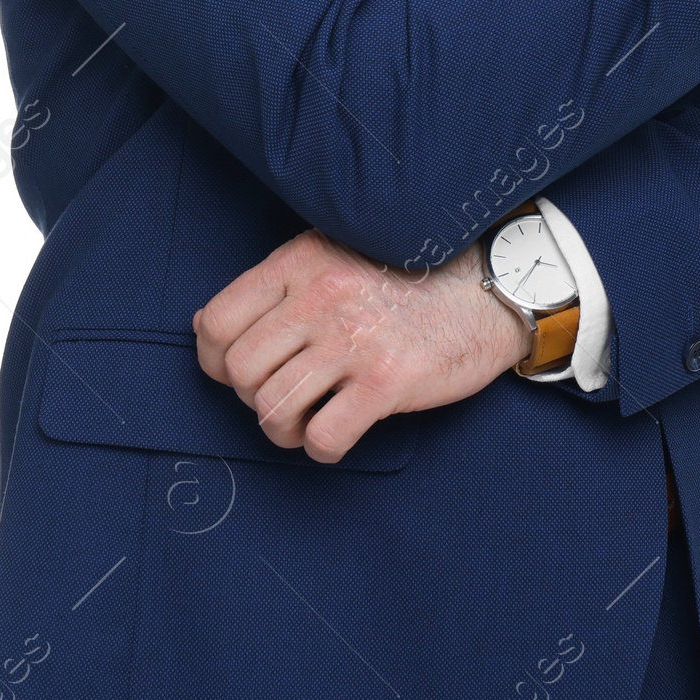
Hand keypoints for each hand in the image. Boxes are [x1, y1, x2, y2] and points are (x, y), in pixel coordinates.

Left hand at [194, 230, 530, 463]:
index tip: (238, 371)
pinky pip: (322, 438)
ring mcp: (353, 341)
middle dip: (252, 396)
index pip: (216, 322)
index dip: (214, 358)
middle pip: (239, 372)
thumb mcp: (335, 253)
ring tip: (308, 418)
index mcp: (300, 262)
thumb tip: (211, 331)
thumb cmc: (407, 274)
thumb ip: (281, 285)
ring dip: (283, 428)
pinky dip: (322, 446)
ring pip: (272, 410)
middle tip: (284, 394)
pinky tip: (339, 431)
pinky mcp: (387, 381)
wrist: (488, 285)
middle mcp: (320, 298)